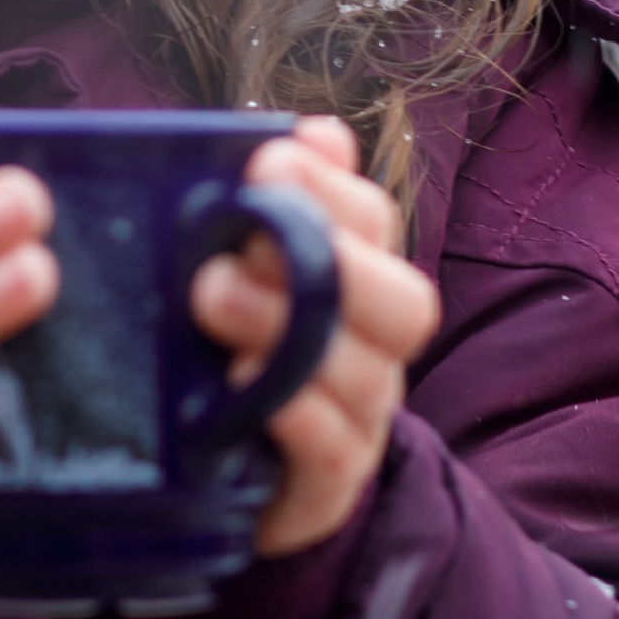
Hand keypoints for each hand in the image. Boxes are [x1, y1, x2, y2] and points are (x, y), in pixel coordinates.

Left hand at [192, 115, 437, 557]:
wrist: (231, 483)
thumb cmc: (229, 356)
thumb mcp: (240, 274)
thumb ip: (274, 206)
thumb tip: (319, 133)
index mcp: (354, 282)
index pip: (374, 223)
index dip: (332, 189)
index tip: (268, 160)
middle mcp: (372, 349)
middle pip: (405, 303)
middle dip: (334, 261)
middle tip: (245, 239)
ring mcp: (358, 420)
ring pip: (366, 373)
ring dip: (291, 329)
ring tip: (213, 298)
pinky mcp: (328, 485)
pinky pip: (334, 447)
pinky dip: (295, 412)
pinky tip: (239, 386)